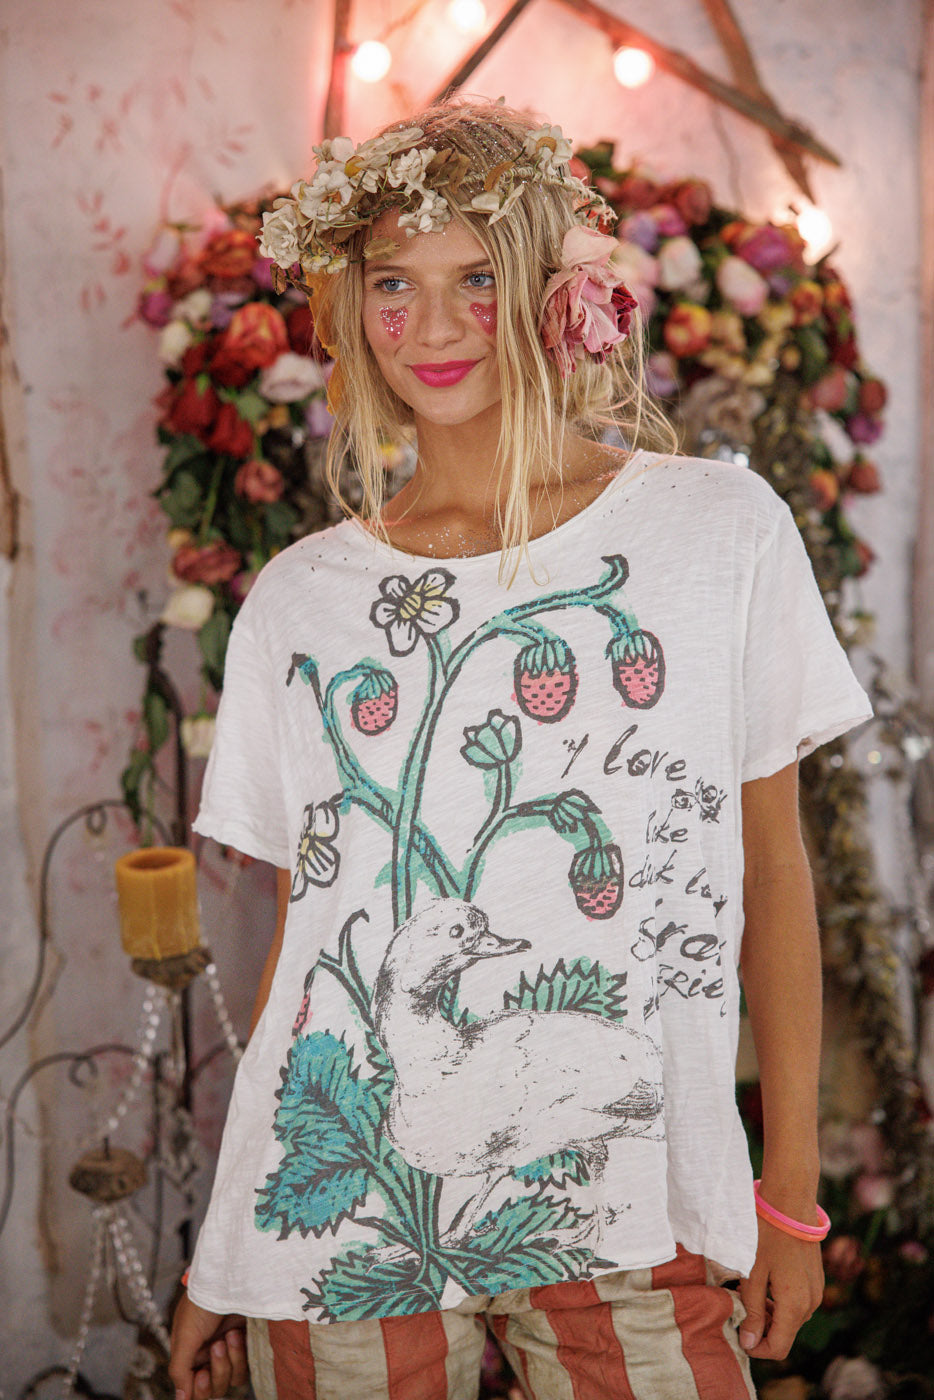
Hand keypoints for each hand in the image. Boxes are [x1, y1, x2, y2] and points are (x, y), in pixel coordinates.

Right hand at [168, 1291, 248, 1398]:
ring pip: (233, 1380)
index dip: (200, 1389)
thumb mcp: (185, 1336)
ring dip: (231, 1359)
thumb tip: (180, 1399)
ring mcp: (229, 1351)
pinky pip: (247, 1367)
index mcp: (190, 1356)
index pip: (194, 1389)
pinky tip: (238, 1332)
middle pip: (215, 1388)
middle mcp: (209, 1356)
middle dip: (217, 1369)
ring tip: (229, 1335)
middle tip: (216, 1345)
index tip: (202, 1374)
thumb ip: (180, 1369)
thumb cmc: (202, 1303)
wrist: (229, 1280)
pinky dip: (242, 1353)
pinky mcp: (247, 1345)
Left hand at [737, 1217, 823, 1359]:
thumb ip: (752, 1310)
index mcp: (794, 1305)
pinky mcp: (817, 1280)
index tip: (739, 1335)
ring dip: (772, 1315)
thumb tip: (750, 1342)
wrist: (790, 1202)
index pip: (778, 1348)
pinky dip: (782, 1302)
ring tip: (750, 1293)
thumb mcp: (752, 1273)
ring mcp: (817, 1291)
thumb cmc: (765, 1234)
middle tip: (741, 1309)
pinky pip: (799, 1303)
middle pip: (786, 1334)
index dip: (757, 1348)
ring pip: (792, 1319)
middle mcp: (811, 1304)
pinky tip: (766, 1283)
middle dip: (763, 1330)